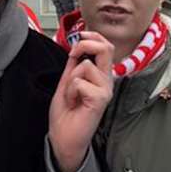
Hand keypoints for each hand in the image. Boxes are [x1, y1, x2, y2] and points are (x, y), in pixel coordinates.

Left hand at [49, 31, 113, 171]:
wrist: (63, 135)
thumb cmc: (66, 113)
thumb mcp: (67, 82)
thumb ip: (73, 66)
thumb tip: (75, 46)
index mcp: (100, 76)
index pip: (106, 47)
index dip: (92, 36)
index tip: (78, 36)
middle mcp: (106, 81)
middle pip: (106, 49)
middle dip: (85, 44)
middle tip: (72, 54)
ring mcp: (105, 90)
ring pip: (86, 66)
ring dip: (71, 79)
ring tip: (71, 94)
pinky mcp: (101, 99)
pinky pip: (80, 82)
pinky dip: (70, 91)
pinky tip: (73, 103)